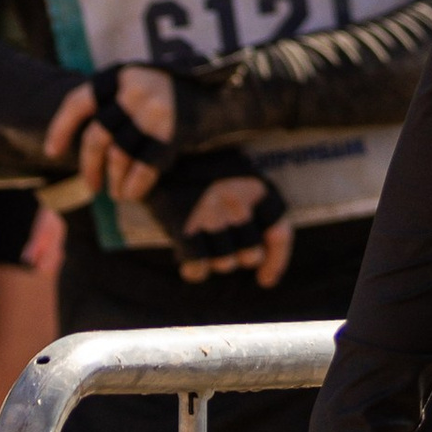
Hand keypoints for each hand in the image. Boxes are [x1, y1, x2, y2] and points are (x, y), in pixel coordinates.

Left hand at [44, 63, 179, 202]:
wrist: (219, 98)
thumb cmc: (170, 98)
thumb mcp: (137, 86)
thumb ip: (112, 105)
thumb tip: (84, 148)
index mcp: (120, 76)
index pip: (78, 103)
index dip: (61, 129)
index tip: (52, 153)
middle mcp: (134, 91)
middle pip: (97, 136)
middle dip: (89, 166)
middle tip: (91, 185)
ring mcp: (154, 111)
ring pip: (118, 154)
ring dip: (113, 180)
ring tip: (114, 193)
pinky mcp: (172, 132)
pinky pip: (144, 166)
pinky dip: (134, 185)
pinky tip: (130, 194)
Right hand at [172, 171, 293, 286]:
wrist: (152, 151)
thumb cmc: (195, 169)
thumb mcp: (231, 173)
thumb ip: (251, 208)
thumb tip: (261, 266)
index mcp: (254, 186)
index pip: (279, 234)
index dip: (276, 262)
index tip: (264, 280)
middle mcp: (236, 200)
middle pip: (251, 255)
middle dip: (237, 256)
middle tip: (218, 243)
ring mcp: (210, 214)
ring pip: (225, 263)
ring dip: (213, 260)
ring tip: (199, 242)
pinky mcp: (184, 226)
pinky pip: (198, 266)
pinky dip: (194, 271)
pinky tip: (188, 263)